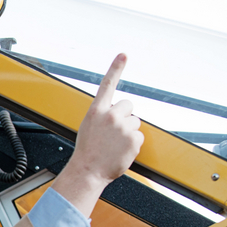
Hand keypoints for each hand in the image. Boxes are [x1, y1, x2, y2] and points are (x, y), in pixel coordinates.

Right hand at [53, 54, 144, 217]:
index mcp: (96, 112)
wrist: (88, 171)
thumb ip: (103, 117)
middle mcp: (110, 115)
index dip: (116, 68)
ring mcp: (123, 127)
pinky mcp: (133, 139)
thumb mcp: (89, 128)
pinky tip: (120, 151)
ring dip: (129, 132)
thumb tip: (119, 115)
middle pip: (128, 106)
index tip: (123, 55)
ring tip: (115, 145)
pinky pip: (139, 137)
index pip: (108, 85)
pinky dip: (133, 145)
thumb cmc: (87, 153)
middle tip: (114, 132)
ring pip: (135, 123)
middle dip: (125, 116)